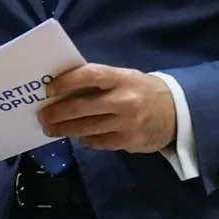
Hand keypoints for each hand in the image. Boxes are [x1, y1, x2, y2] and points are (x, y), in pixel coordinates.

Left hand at [36, 64, 176, 153]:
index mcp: (122, 78)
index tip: (50, 88)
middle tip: (41, 115)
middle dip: (56, 112)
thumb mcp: (126, 78)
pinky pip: (96, 142)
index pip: (89, 75)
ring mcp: (126, 123)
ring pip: (84, 128)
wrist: (177, 112)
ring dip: (63, 129)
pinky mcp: (127, 142)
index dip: (66, 81)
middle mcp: (124, 100)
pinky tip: (78, 135)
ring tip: (50, 128)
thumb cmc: (142, 90)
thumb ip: (100, 82)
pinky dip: (84, 139)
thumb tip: (65, 89)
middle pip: (81, 107)